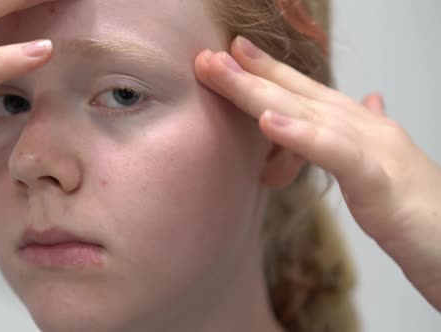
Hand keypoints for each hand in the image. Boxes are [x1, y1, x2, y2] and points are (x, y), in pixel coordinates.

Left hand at [194, 35, 440, 310]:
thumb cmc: (416, 206)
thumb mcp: (382, 164)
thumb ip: (367, 132)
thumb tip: (368, 101)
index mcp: (357, 125)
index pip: (305, 91)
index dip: (269, 71)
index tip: (232, 54)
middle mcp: (361, 126)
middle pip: (297, 94)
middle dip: (251, 74)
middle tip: (210, 57)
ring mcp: (371, 147)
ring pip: (308, 112)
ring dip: (262, 92)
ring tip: (224, 74)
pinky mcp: (377, 178)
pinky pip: (334, 152)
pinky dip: (301, 135)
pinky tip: (269, 122)